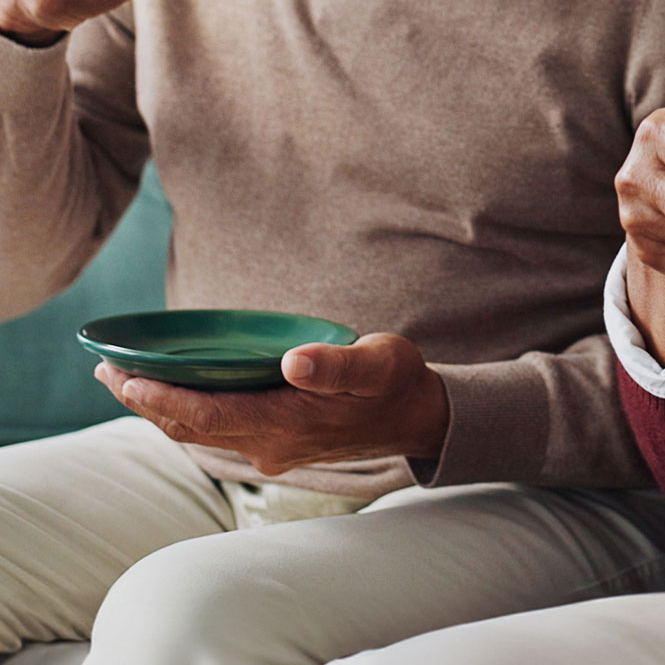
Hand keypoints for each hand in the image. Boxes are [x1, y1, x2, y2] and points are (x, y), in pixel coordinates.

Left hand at [93, 332, 447, 475]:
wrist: (417, 417)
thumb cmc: (397, 382)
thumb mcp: (378, 363)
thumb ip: (337, 365)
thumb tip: (293, 361)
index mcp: (288, 424)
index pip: (210, 415)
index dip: (164, 399)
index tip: (126, 378)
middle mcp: (270, 444)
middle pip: (192, 428)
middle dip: (145, 401)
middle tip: (104, 369)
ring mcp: (271, 447)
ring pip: (199, 432)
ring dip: (160, 408)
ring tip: (123, 379)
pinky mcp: (275, 441)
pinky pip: (217, 430)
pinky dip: (186, 411)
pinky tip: (175, 393)